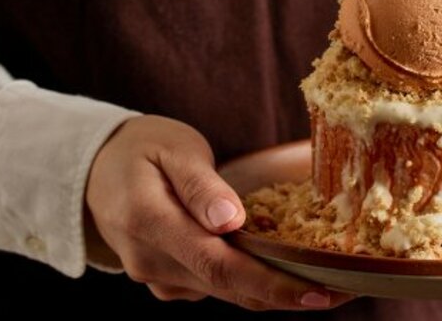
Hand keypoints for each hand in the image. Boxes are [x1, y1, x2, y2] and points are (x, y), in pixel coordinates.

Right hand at [86, 115, 353, 309]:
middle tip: (346, 289)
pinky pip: (215, 287)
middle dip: (289, 293)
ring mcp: (157, 276)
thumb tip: (230, 221)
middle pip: (230, 288)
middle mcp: (152, 261)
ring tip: (328, 281)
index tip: (320, 291)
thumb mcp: (172, 149)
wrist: (95, 169)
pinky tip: (285, 270)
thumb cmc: (140, 149)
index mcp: (151, 223)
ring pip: (225, 293)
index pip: (221, 266)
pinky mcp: (167, 279)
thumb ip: (200, 186)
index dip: (273, 284)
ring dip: (275, 290)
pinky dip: (251, 283)